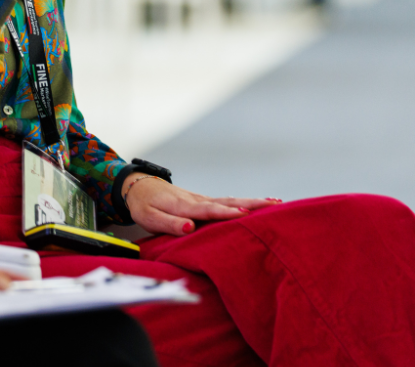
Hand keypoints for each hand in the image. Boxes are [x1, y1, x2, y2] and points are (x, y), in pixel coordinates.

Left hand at [123, 175, 281, 235]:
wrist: (138, 187)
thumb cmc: (144, 205)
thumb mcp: (149, 218)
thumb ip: (170, 224)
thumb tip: (190, 228)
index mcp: (184, 206)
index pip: (209, 210)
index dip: (226, 213)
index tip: (245, 214)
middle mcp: (197, 200)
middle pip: (227, 201)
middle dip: (251, 203)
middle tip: (275, 204)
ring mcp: (202, 199)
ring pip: (230, 200)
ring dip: (253, 201)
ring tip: (276, 203)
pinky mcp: (204, 201)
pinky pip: (227, 202)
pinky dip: (244, 202)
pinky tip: (258, 204)